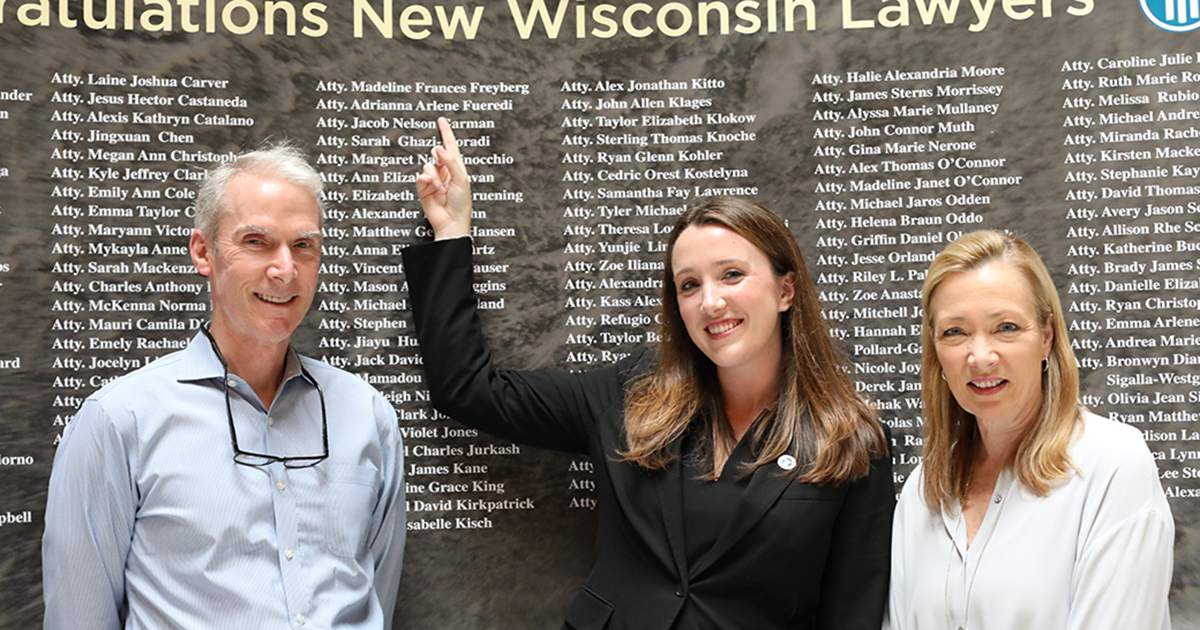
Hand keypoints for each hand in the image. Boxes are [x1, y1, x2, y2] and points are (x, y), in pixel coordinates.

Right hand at [415, 117, 472, 239]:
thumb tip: (439, 148)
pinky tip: (431, 187)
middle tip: (442, 164)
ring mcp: (433, 179)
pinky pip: (420, 176)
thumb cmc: (461, 203)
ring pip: (428, 166)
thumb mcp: (461, 179)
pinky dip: (426, 180)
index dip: (446, 132)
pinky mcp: (423, 188)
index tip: (441, 120)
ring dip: (435, 176)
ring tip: (442, 189)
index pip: (450, 145)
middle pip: (436, 154)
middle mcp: (444, 171)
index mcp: (456, 168)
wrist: (452, 222)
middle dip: (439, 158)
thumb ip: (450, 162)